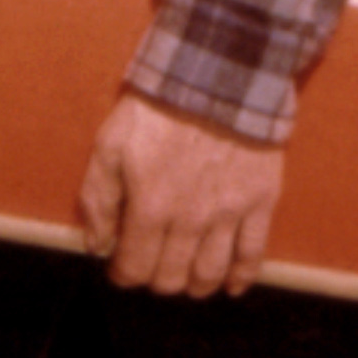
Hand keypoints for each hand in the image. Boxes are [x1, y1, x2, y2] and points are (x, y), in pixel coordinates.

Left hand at [78, 94, 281, 296]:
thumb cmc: (158, 106)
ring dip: (195, 285)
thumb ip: (99, 198)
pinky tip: (230, 285)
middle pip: (172, 278)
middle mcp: (190, 220)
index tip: (121, 267)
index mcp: (150, 207)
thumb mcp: (110, 143)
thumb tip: (97, 244)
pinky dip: (242, 277)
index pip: (135, 267)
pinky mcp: (260, 201)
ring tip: (187, 279)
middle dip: (156, 279)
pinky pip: (253, 254)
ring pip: (210, 273)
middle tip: (152, 266)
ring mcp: (229, 213)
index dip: (124, 274)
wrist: (218, 72)